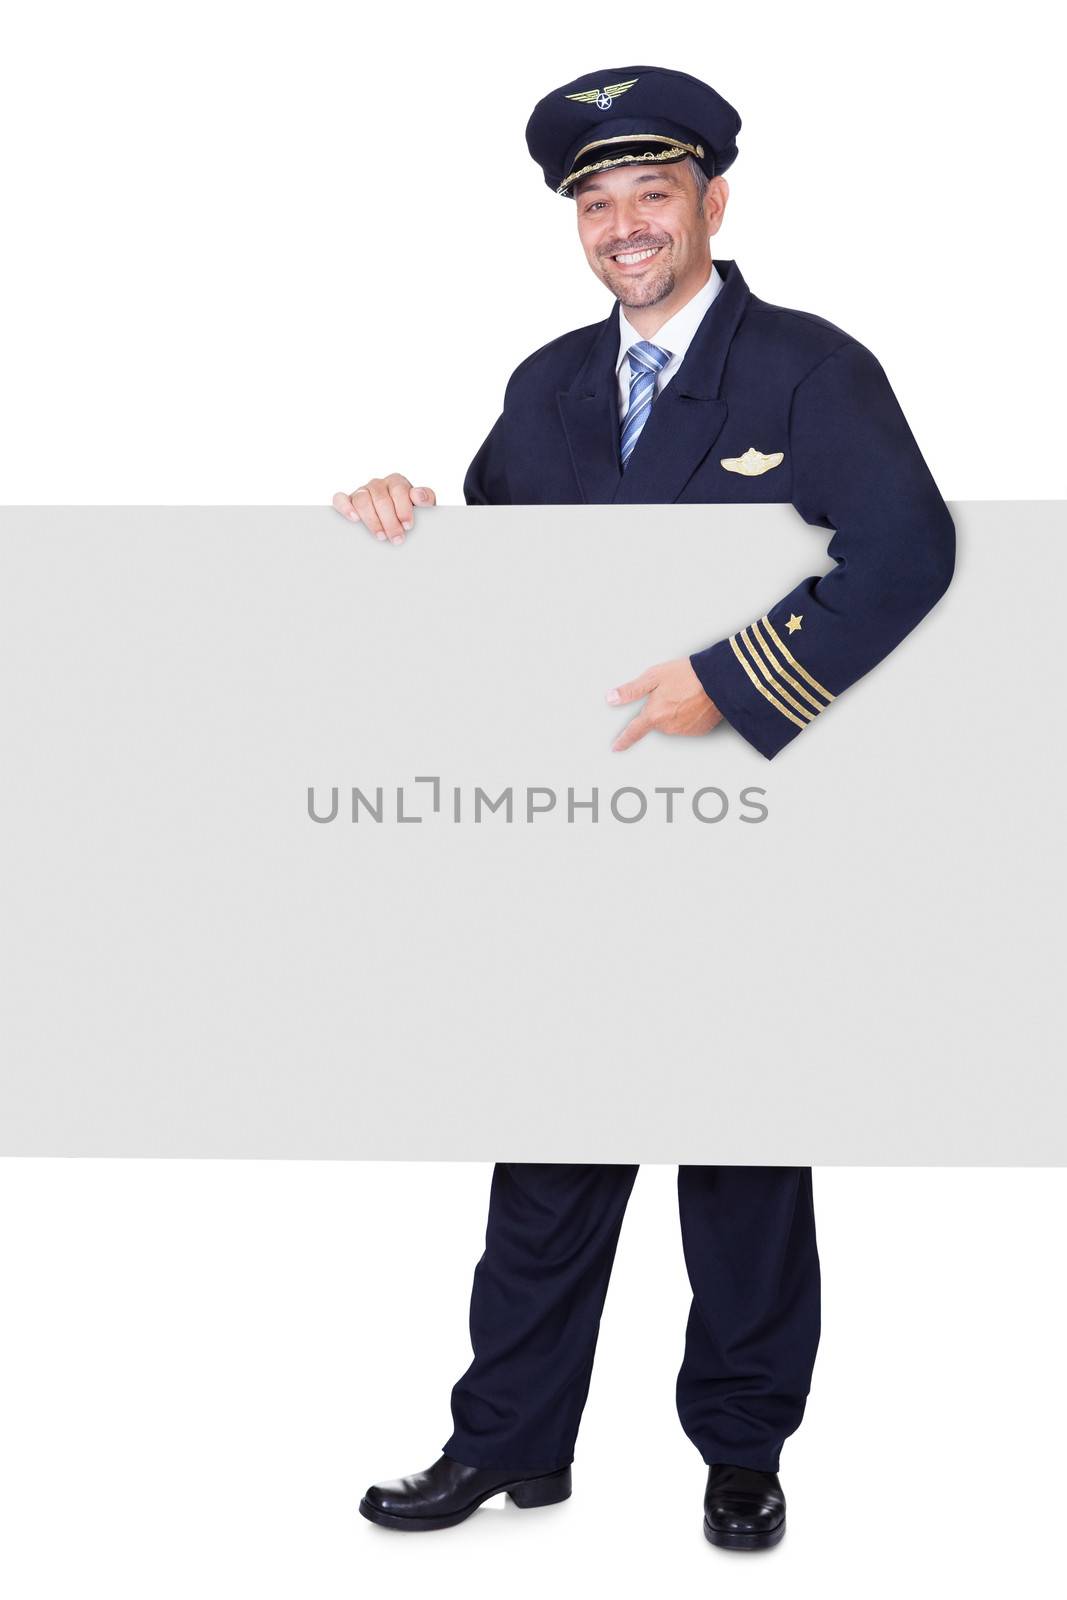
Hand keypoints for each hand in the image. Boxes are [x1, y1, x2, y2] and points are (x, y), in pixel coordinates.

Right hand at [332, 474, 435, 544]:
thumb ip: (426, 498)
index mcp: (397, 482)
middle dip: (390, 520)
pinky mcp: (348, 501)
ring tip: (380, 536)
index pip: (399, 490)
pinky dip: (345, 507)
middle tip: (397, 539)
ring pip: (362, 499)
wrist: (396, 524)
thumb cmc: (409, 515)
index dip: (403, 508)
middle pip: (381, 498)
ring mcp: (362, 491)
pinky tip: (354, 518)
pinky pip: (340, 499)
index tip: (408, 526)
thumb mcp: (423, 507)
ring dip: (371, 519)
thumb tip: (418, 495)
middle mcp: (378, 484)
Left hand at [606, 657, 722, 751]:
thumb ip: (631, 690)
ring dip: (674, 712)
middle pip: (656, 722)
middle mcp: (668, 727)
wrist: (718, 680)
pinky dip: (688, 716)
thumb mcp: (654, 676)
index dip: (624, 740)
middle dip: (660, 709)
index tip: (617, 747)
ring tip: (686, 694)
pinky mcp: (699, 731)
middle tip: (672, 692)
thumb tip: (611, 698)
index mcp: (654, 715)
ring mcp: (685, 731)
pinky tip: (695, 702)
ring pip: (671, 723)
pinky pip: (687, 725)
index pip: (634, 732)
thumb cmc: (688, 675)